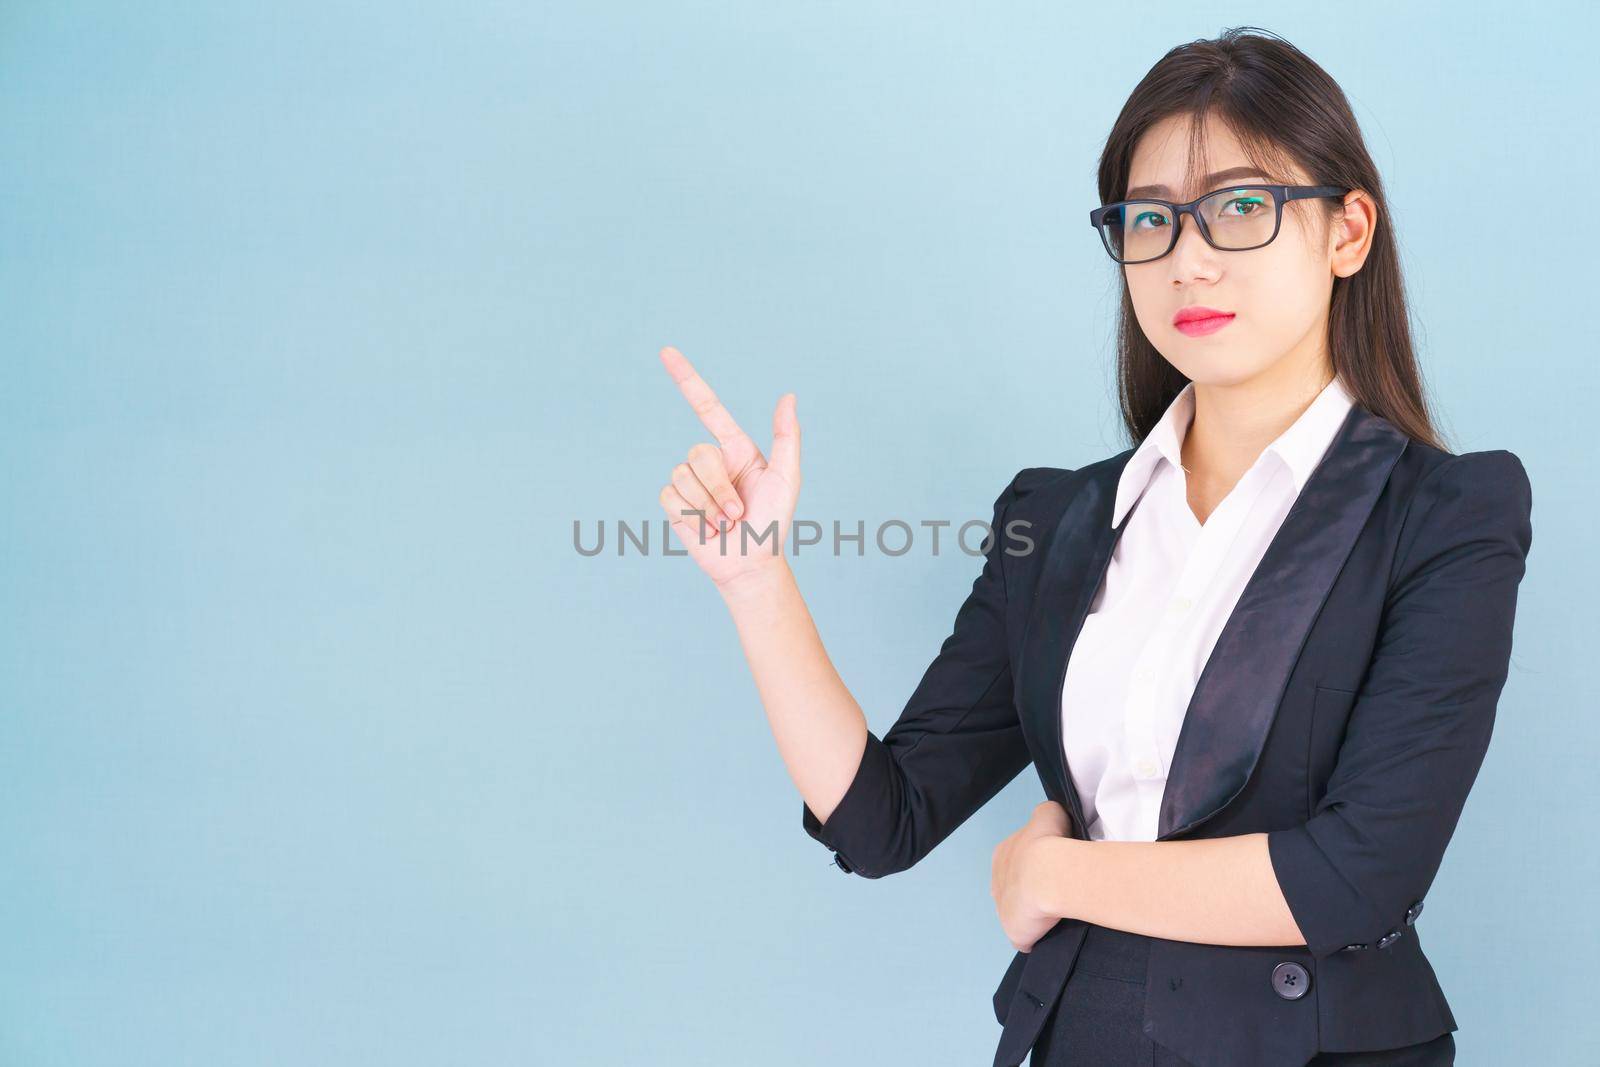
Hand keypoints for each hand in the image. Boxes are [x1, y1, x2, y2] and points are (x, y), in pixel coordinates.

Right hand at [656, 346, 800, 589]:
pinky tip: (706, 529)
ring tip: (726, 524)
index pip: (706, 407)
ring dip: (709, 506)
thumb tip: (788, 396)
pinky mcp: (674, 504)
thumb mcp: (788, 477)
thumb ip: (787, 437)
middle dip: (720, 488)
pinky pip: (670, 496)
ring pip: (683, 476)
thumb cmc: (773, 522)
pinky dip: (692, 515)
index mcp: (736, 448)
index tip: (665, 351)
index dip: (686, 379)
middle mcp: (711, 461)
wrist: (751, 563)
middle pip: (698, 454)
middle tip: (739, 513)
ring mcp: (691, 482)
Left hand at [991, 801, 1070, 951]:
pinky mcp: (1015, 932)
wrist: (1046, 873)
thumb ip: (1046, 815)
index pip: (1017, 860)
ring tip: (1058, 911)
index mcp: (1002, 854)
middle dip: (1031, 889)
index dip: (1034, 864)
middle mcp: (996, 881)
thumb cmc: (1048, 842)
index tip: (1053, 866)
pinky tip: (1054, 931)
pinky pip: (1026, 937)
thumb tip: (1051, 819)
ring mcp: (1002, 909)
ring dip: (1034, 913)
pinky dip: (1038, 936)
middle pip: (1014, 888)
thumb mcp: (1049, 813)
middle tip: (1057, 890)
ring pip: (1018, 912)